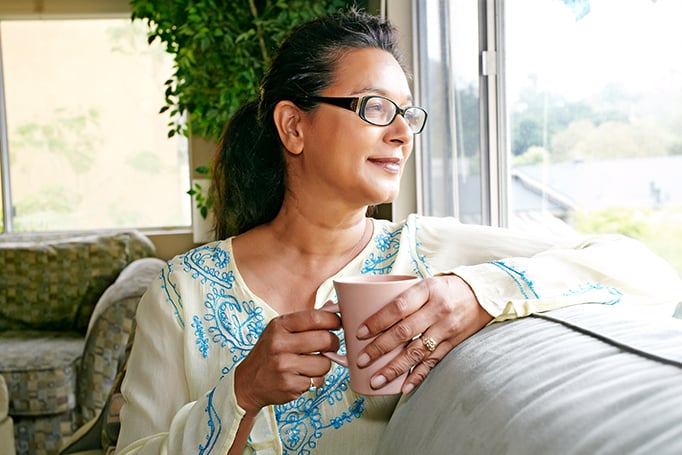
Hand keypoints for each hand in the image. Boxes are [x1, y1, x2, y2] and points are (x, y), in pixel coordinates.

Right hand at [234, 308, 340, 414]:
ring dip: (323, 364)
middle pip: (325, 339)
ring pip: (325, 363)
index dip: (333, 320)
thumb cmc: (269, 353)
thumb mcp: (280, 330)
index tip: (338, 324)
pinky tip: (301, 376)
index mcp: (279, 325)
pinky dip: (315, 379)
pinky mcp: (289, 385)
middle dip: (333, 343)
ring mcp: (284, 366)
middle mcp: (280, 344)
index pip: (315, 317)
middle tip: (330, 345)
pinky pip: (317, 380)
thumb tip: (333, 306)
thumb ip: (305, 320)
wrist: (247, 382)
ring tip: (311, 364)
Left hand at [355, 274, 491, 393]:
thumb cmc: (446, 287)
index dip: (377, 321)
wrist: (483, 294)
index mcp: (427, 290)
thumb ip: (403, 296)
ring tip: (376, 380)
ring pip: (416, 352)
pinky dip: (418, 376)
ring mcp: (446, 329)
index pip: (398, 307)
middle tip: (361, 360)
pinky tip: (404, 387)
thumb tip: (365, 307)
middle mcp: (437, 310)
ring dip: (394, 369)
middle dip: (380, 349)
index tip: (359, 333)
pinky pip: (433, 362)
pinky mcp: (452, 343)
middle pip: (404, 332)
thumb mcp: (425, 283)